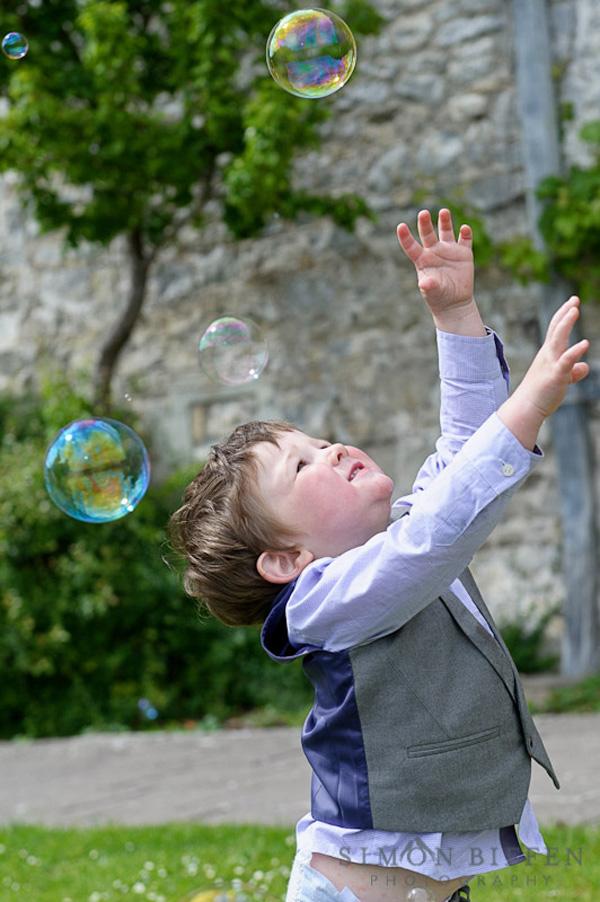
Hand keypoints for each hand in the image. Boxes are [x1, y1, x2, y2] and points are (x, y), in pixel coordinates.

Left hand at [396, 209, 473, 314]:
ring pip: (446, 231)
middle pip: (427, 234)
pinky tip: (465, 229)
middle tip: (423, 213)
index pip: (411, 246)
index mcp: (422, 260)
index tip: (400, 226)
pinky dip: (466, 234)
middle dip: (425, 223)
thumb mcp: (432, 293)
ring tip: (444, 211)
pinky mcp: (463, 253)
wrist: (454, 302)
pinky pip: (465, 240)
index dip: (405, 237)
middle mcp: (434, 251)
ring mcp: (449, 250)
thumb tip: (425, 284)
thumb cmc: (438, 297)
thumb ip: (429, 286)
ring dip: (445, 221)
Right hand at [517, 296, 589, 417]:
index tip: (572, 303)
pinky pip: (566, 361)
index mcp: (548, 354)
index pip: (555, 330)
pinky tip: (584, 343)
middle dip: (565, 313)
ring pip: (558, 339)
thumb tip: (584, 367)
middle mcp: (548, 355)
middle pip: (556, 329)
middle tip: (574, 299)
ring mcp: (551, 364)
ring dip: (565, 323)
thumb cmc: (541, 394)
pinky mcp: (556, 375)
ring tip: (574, 309)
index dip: (564, 315)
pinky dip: (575, 351)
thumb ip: (573, 371)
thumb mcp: (560, 379)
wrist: (526, 408)